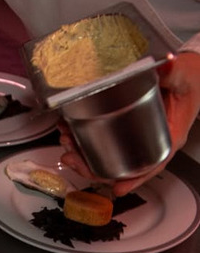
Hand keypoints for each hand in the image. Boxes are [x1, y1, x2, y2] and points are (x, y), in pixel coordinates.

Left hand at [59, 52, 199, 195]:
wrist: (188, 71)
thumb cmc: (190, 79)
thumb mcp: (183, 75)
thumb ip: (173, 72)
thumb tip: (167, 65)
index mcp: (169, 134)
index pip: (153, 163)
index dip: (135, 178)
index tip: (118, 188)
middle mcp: (150, 139)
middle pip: (122, 165)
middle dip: (93, 167)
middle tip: (72, 158)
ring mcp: (136, 136)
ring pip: (108, 156)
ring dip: (83, 155)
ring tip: (65, 143)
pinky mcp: (124, 128)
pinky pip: (103, 141)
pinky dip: (83, 141)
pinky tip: (69, 133)